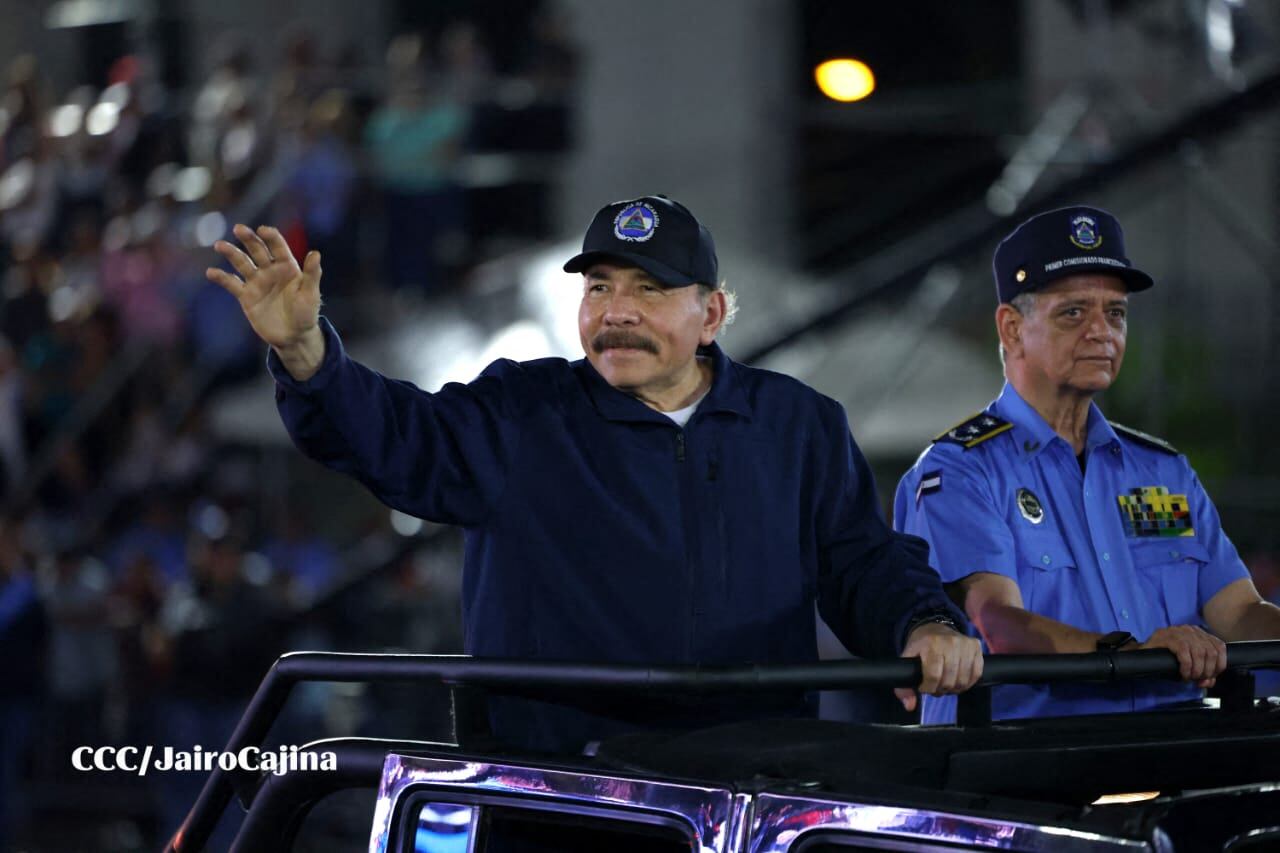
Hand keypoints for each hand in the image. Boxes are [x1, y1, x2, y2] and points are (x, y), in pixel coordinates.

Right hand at [207, 224, 321, 351]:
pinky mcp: (246, 296)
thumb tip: (315, 253)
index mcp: (287, 267)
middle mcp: (270, 270)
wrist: (294, 336)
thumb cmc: (306, 314)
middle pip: (257, 250)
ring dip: (231, 253)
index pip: (278, 247)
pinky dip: (221, 277)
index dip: (271, 237)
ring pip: (242, 262)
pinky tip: (211, 272)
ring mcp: (257, 282)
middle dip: (248, 239)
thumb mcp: (311, 294)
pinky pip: (232, 284)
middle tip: (238, 228)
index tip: (263, 230)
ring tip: (220, 245)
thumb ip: (312, 274)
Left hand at [895, 622, 983, 712]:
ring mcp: (966, 644)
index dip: (928, 688)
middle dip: (940, 690)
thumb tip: (910, 706)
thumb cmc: (920, 646)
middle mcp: (951, 642)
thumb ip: (904, 686)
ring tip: (946, 684)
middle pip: (949, 681)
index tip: (924, 687)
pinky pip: (977, 673)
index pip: (933, 676)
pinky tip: (958, 681)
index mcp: (931, 644)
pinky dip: (968, 683)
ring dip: (954, 688)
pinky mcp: (976, 646)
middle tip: (935, 687)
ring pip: (963, 680)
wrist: (934, 628)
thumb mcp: (906, 661)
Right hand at [1137, 624, 1226, 687]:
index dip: (1219, 665)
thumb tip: (1209, 682)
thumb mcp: (1189, 665)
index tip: (1210, 677)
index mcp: (1198, 633)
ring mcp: (1178, 631)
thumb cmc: (1166, 659)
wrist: (1142, 655)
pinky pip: (1184, 652)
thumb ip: (1202, 672)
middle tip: (1198, 680)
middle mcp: (1190, 630)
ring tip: (1190, 678)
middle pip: (1211, 652)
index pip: (1219, 647)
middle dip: (1207, 671)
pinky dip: (1186, 667)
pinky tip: (1183, 674)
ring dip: (1197, 670)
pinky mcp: (1166, 636)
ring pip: (1200, 652)